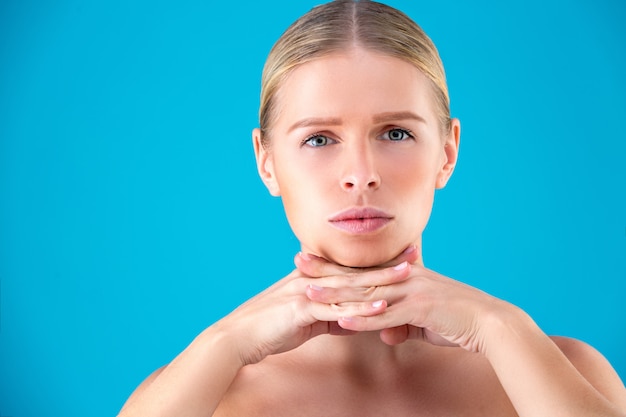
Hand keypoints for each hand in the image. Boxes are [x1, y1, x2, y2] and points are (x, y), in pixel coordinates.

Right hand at [213, 246, 419, 365]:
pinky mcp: (302, 309)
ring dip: (380, 280)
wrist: (239, 337)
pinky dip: (360, 307)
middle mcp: (311, 279)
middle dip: (386, 263)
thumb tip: (353, 322)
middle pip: (355, 270)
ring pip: (350, 284)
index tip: (402, 256)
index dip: (377, 263)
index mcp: (312, 278)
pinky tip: (381, 306)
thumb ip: (329, 318)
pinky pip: (336, 308)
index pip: (350, 268)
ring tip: (407, 275)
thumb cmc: (270, 329)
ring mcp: (306, 291)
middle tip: (414, 255)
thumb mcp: (305, 321)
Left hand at [298, 253, 515, 352]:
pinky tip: (341, 321)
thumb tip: (385, 334)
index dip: (337, 264)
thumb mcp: (423, 321)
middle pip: (358, 274)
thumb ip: (401, 324)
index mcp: (404, 275)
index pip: (364, 269)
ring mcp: (412, 291)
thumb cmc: (457, 320)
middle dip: (326, 269)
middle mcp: (404, 278)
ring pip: (366, 292)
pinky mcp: (420, 309)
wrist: (489, 323)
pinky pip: (385, 316)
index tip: (312, 259)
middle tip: (298, 261)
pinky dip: (362, 319)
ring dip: (336, 294)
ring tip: (308, 293)